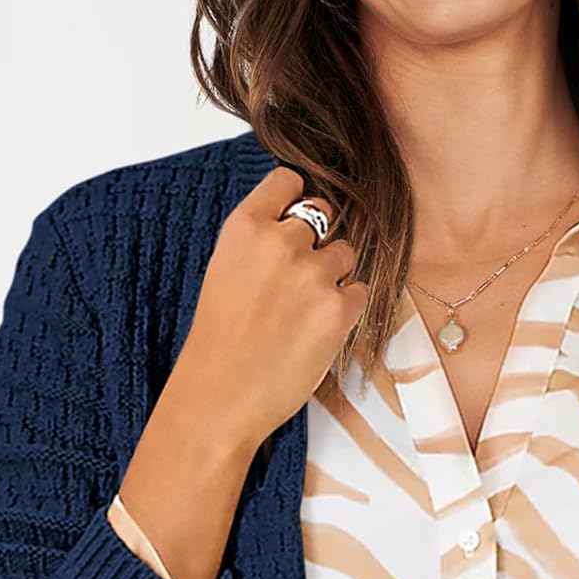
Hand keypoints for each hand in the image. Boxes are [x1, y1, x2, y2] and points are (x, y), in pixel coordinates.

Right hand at [115, 165, 368, 578]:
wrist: (220, 396)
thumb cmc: (218, 342)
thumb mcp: (226, 272)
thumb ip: (260, 244)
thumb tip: (300, 228)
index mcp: (245, 227)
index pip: (289, 182)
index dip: (297, 200)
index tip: (295, 219)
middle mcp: (282, 242)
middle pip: (323, 216)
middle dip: (316, 244)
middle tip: (297, 282)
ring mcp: (314, 275)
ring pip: (345, 254)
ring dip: (334, 277)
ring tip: (304, 313)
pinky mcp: (339, 310)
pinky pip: (361, 291)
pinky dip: (347, 309)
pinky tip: (318, 331)